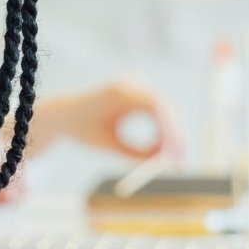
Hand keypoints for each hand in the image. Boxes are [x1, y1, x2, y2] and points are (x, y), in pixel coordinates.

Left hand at [31, 80, 181, 159]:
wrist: (67, 113)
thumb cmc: (82, 129)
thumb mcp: (107, 145)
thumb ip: (133, 154)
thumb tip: (161, 165)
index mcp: (121, 92)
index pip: (158, 106)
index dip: (172, 131)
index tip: (176, 156)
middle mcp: (134, 84)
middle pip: (169, 108)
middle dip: (178, 138)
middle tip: (182, 164)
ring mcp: (140, 86)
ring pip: (168, 114)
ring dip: (171, 138)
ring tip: (161, 162)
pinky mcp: (142, 94)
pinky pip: (161, 114)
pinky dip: (164, 133)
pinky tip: (157, 151)